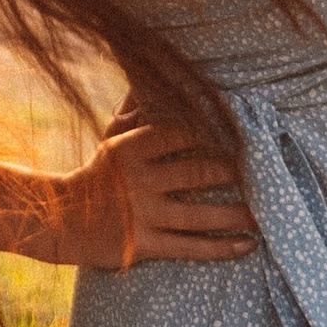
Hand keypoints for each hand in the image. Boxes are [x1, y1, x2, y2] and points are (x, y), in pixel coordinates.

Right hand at [51, 121, 256, 270]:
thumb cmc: (96, 174)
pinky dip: (221, 247)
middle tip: (260, 172)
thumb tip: (149, 78)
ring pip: (199, 215)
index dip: (210, 132)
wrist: (62, 220)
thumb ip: (135, 112)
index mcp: (130, 149)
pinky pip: (190, 248)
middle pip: (195, 173)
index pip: (178, 134)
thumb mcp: (111, 139)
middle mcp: (138, 181)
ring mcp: (143, 215)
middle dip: (230, 172)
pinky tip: (247, 244)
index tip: (239, 132)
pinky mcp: (145, 246)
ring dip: (235, 214)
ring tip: (263, 213)